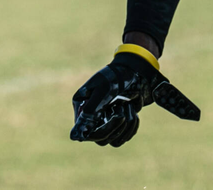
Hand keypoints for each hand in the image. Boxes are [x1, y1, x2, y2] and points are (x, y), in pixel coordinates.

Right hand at [69, 50, 199, 146]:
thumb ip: (91, 109)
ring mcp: (104, 123)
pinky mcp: (117, 126)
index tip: (116, 117)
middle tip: (124, 108)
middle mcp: (90, 118)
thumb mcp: (103, 90)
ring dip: (126, 127)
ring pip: (113, 140)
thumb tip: (77, 134)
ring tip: (129, 107)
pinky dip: (131, 128)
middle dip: (116, 126)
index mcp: (82, 108)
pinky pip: (122, 138)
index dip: (100, 131)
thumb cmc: (116, 77)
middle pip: (100, 139)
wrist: (135, 72)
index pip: (84, 133)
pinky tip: (134, 113)